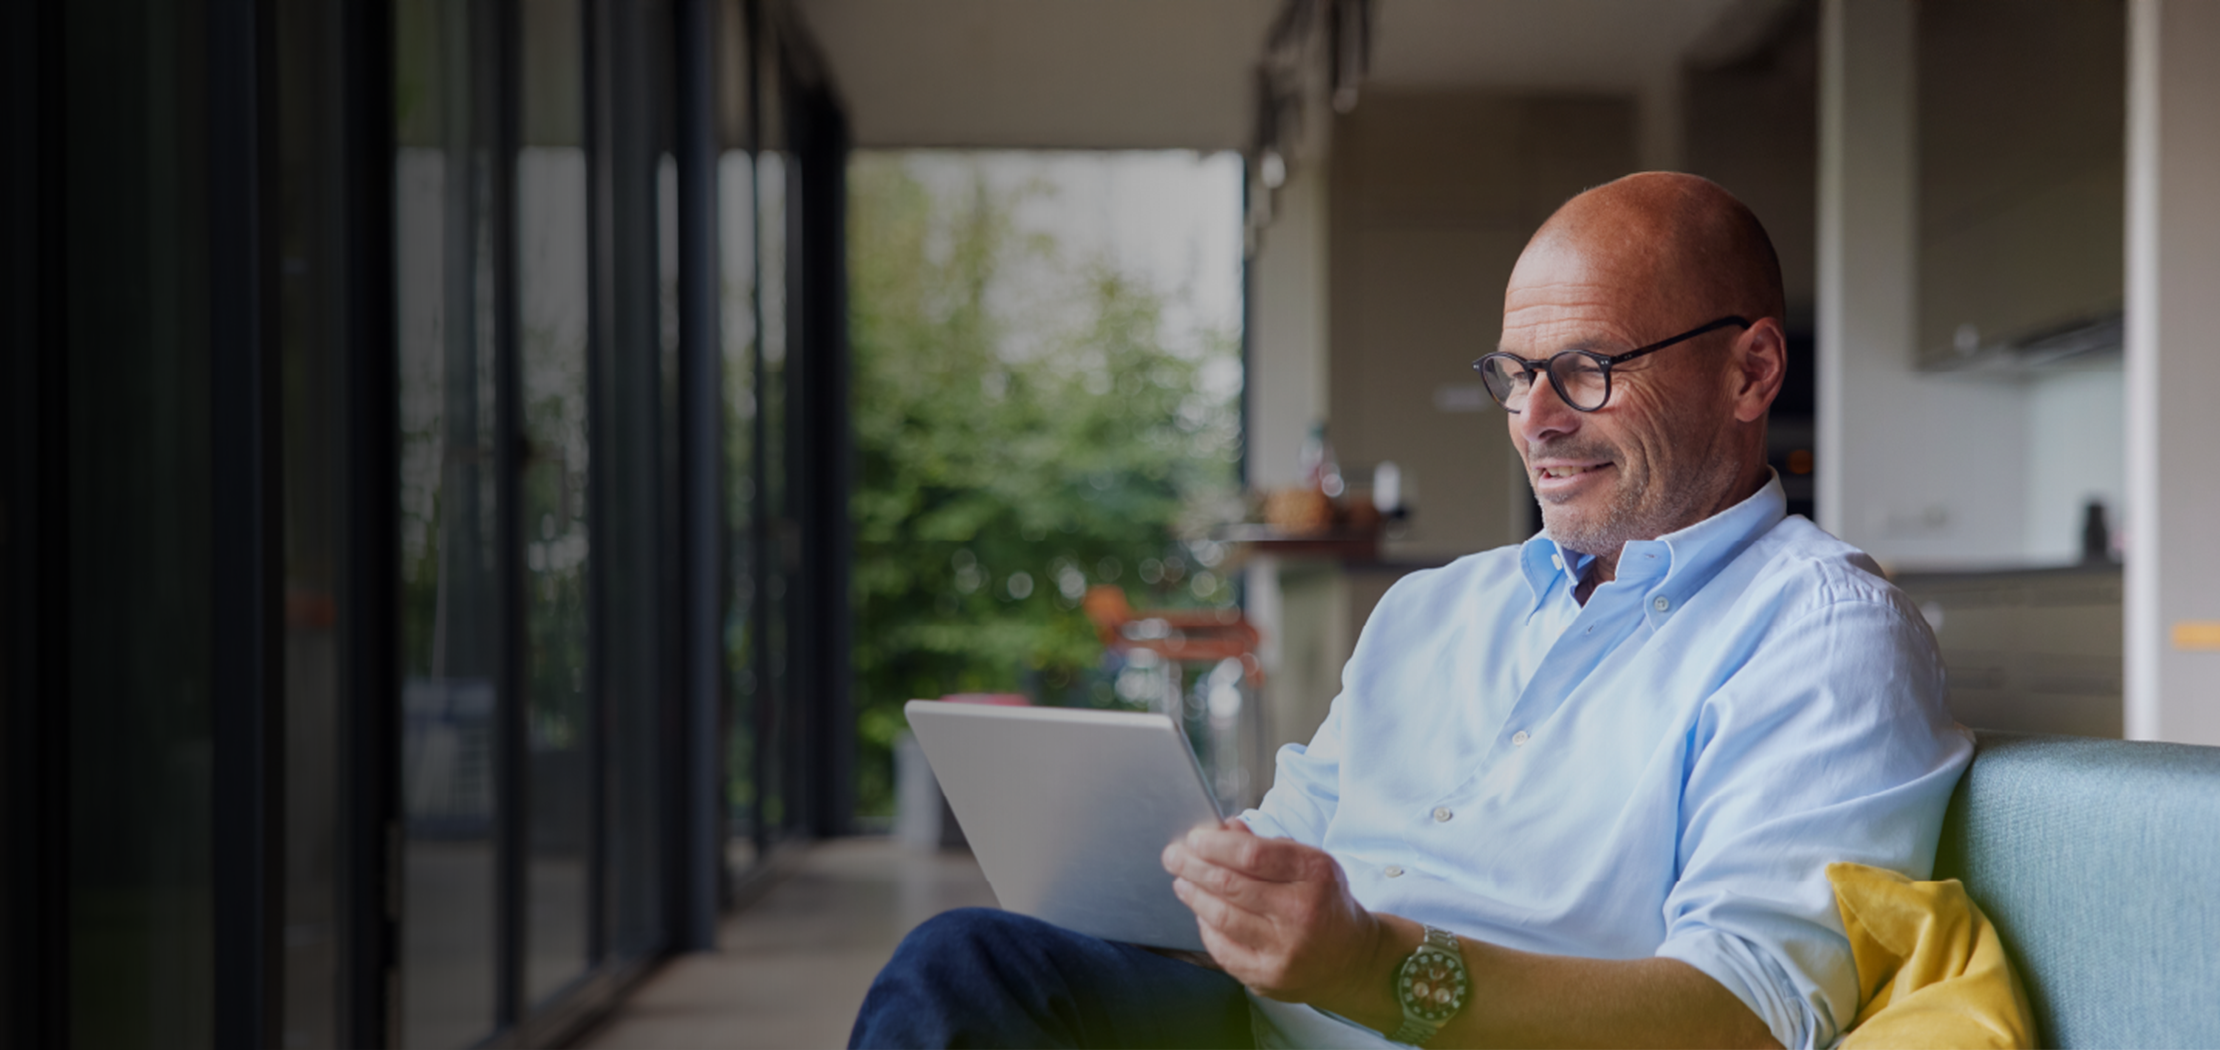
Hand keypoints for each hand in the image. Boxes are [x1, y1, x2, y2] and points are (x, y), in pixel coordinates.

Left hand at [1160, 820, 1386, 1004]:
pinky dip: (1206, 927)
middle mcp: (1301, 913)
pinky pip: (1223, 949)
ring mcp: (1284, 950)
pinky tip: (1201, 912)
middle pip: (1230, 885)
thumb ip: (1267, 846)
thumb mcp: (1311, 864)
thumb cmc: (1326, 903)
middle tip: (1173, 856)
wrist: (1352, 960)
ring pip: (1221, 917)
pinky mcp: (1268, 977)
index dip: (1215, 845)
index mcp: (1314, 875)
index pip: (1252, 855)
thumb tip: (1224, 829)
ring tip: (1182, 881)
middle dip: (1193, 866)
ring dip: (1193, 895)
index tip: (1194, 838)